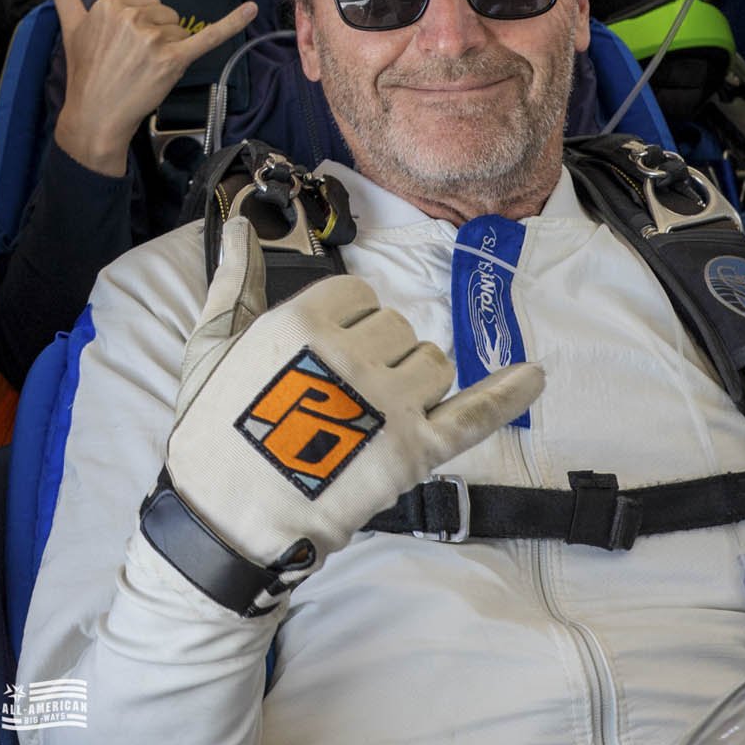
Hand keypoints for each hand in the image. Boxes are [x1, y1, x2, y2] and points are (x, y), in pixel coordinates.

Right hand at [37, 0, 256, 175]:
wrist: (93, 115)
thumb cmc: (84, 72)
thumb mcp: (70, 27)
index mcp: (111, 2)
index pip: (145, 1)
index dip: (139, 26)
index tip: (122, 46)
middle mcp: (132, 15)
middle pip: (166, 14)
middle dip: (156, 37)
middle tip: (133, 62)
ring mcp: (154, 37)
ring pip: (181, 30)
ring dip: (170, 50)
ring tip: (145, 70)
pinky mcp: (173, 59)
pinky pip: (208, 37)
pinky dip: (233, 24)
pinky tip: (252, 10)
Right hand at [153, 226, 542, 611]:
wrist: (228, 520)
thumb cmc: (214, 433)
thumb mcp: (211, 346)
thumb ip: (234, 280)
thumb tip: (239, 225)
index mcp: (301, 320)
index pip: (358, 294)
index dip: (346, 323)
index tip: (325, 355)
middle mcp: (351, 353)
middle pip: (398, 328)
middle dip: (378, 354)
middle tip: (339, 397)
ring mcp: (388, 402)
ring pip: (433, 363)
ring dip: (413, 382)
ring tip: (371, 415)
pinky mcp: (415, 451)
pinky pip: (475, 412)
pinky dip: (508, 393)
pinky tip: (534, 377)